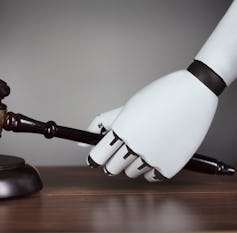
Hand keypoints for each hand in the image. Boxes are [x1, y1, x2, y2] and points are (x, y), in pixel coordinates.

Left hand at [81, 70, 217, 180]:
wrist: (194, 94)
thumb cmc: (157, 97)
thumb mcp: (126, 107)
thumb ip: (101, 125)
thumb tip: (82, 143)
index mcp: (121, 130)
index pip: (97, 157)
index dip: (95, 158)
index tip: (96, 158)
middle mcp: (135, 147)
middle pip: (112, 169)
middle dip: (113, 161)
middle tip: (123, 149)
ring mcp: (153, 159)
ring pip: (131, 173)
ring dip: (133, 163)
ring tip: (145, 144)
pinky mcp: (170, 167)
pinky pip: (151, 177)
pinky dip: (151, 168)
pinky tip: (157, 152)